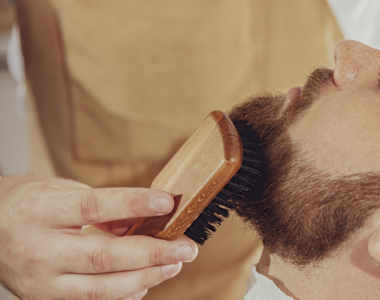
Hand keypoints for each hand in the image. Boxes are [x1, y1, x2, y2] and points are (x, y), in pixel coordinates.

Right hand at [0, 176, 198, 299]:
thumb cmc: (31, 205)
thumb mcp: (63, 192)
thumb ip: (104, 207)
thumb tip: (150, 218)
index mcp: (40, 212)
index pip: (93, 208)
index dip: (133, 204)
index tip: (167, 202)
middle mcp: (37, 250)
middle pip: (103, 256)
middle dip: (152, 254)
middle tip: (186, 247)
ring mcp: (40, 282)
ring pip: (101, 288)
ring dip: (147, 277)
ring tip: (174, 264)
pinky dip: (125, 293)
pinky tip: (147, 280)